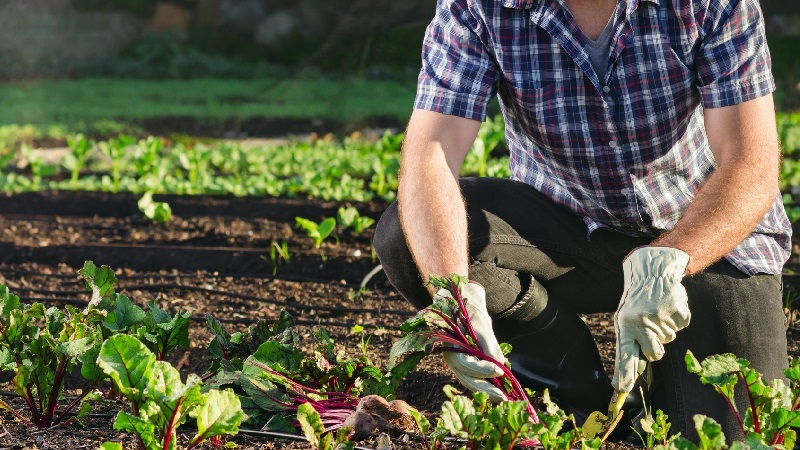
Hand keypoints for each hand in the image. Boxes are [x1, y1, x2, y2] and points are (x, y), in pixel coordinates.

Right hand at [435, 281, 507, 400]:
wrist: (461, 302)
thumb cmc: (469, 310)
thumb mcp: (480, 323)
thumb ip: (489, 344)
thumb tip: (501, 366)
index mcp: (450, 345)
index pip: (465, 364)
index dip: (483, 370)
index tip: (500, 372)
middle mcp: (451, 357)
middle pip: (467, 378)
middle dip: (486, 389)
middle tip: (503, 397)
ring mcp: (456, 361)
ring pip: (469, 380)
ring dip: (486, 389)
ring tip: (502, 397)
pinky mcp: (464, 362)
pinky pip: (472, 376)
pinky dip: (484, 383)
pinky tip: (497, 388)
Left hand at [612, 247, 689, 392]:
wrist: (653, 273)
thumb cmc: (637, 301)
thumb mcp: (626, 319)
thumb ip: (629, 343)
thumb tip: (629, 375)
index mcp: (625, 325)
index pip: (624, 355)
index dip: (624, 374)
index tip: (622, 390)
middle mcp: (641, 323)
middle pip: (654, 354)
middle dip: (654, 349)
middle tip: (651, 332)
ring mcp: (661, 317)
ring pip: (668, 339)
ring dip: (665, 330)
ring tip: (657, 312)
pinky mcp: (678, 311)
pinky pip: (681, 327)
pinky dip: (676, 319)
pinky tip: (668, 307)